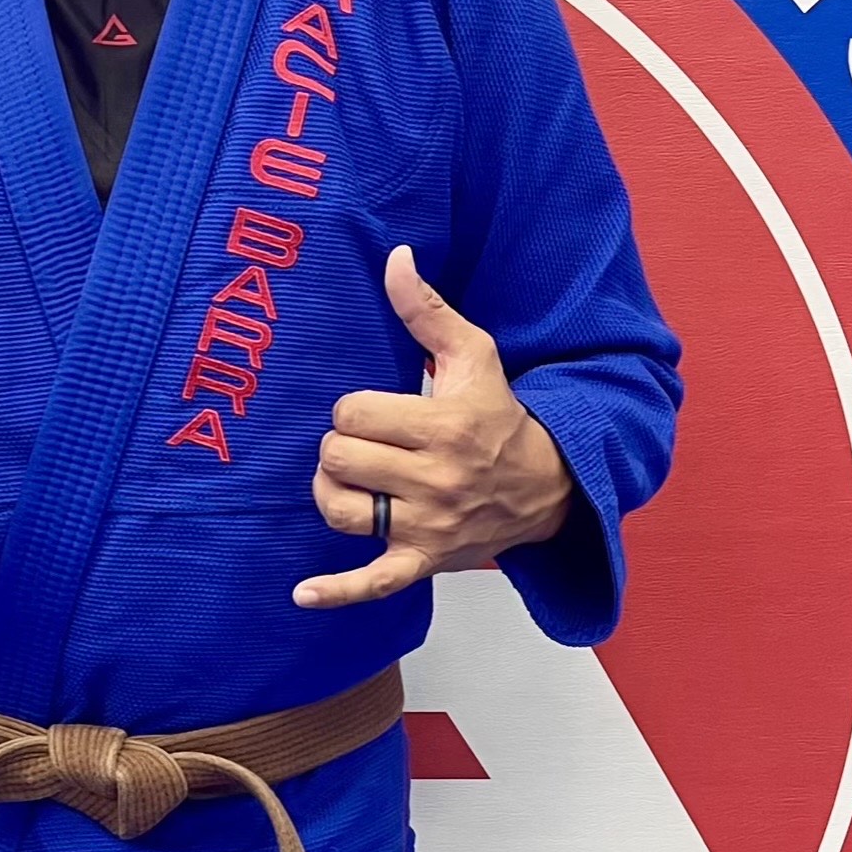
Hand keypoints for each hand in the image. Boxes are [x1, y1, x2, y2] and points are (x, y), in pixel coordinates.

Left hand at [296, 246, 573, 609]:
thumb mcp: (473, 354)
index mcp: (442, 427)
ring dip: (334, 493)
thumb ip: (426, 310)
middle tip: (367, 444)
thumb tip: (394, 257)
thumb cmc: (500, 415)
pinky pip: (372, 583)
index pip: (351, 413)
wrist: (550, 485)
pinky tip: (302, 594)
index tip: (377, 411)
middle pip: (338, 458)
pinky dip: (337, 591)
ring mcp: (427, 526)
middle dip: (342, 447)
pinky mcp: (423, 562)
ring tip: (351, 480)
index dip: (353, 409)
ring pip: (340, 510)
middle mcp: (434, 480)